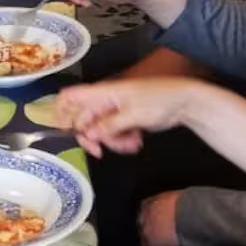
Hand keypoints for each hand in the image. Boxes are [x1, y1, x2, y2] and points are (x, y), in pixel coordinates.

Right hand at [57, 78, 195, 156]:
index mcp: (102, 93)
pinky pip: (115, 134)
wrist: (184, 101)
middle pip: (84, 122)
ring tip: (132, 143)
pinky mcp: (125, 120)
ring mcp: (115, 111)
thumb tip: (88, 135)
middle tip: (102, 152)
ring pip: (101, 132)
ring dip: (113, 142)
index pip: (70, 97)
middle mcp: (104, 101)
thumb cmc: (159, 99)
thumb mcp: (132, 114)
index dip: (61, 113)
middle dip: (94, 138)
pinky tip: (136, 140)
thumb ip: (108, 125)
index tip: (67, 132)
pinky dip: (123, 141)